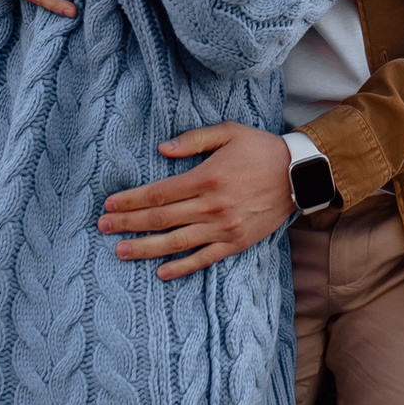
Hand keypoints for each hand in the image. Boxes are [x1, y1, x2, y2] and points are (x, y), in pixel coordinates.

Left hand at [99, 122, 294, 277]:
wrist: (299, 175)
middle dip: (128, 224)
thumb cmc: (261, 149)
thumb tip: (162, 150)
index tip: (110, 205)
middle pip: (160, 219)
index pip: (158, 193)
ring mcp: (223, 228)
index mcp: (206, 178)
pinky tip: (161, 272)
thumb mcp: (229, 132)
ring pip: (176, 242)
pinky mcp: (235, 242)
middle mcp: (211, 206)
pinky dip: (181, 267)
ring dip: (145, 248)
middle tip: (103, 227)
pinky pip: (203, 259)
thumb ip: (194, 139)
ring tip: (121, 252)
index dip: (131, 200)